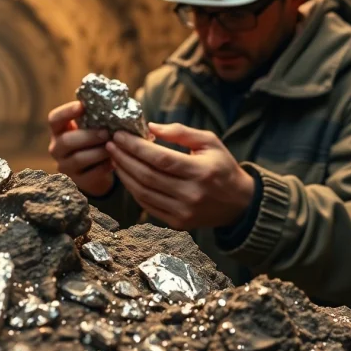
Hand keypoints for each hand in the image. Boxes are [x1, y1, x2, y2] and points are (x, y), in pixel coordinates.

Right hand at [46, 101, 114, 196]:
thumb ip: (95, 117)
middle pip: (66, 141)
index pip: (54, 119)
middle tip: (106, 133)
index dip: (67, 111)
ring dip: (98, 152)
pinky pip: (91, 174)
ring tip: (113, 147)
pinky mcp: (77, 181)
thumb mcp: (90, 128)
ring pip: (79, 158)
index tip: (82, 106)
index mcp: (58, 131)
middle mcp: (57, 149)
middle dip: (88, 136)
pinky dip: (104, 166)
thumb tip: (115, 104)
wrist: (95, 170)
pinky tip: (115, 161)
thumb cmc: (94, 141)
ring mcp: (65, 166)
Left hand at [105, 122, 253, 229]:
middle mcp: (191, 194)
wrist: (239, 204)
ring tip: (114, 158)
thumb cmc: (222, 167)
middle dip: (124, 158)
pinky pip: (147, 206)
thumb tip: (150, 127)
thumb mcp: (209, 142)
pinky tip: (126, 176)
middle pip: (147, 176)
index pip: (161, 159)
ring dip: (124, 174)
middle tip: (111, 144)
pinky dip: (133, 190)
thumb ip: (180, 132)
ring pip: (143, 192)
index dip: (136, 147)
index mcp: (201, 171)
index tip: (120, 135)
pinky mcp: (177, 223)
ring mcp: (183, 212)